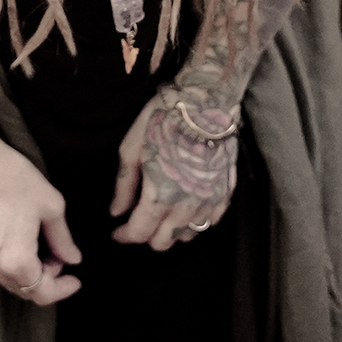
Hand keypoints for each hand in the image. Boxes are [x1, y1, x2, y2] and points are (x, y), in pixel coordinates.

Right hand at [0, 139, 82, 305]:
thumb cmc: (13, 179)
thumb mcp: (50, 206)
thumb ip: (63, 239)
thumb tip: (72, 259)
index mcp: (16, 261)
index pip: (43, 293)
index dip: (63, 288)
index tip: (76, 278)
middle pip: (24, 289)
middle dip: (46, 279)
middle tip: (58, 255)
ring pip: (7, 279)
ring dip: (27, 271)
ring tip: (39, 244)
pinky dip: (9, 263)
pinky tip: (17, 240)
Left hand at [109, 88, 237, 249]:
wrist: (205, 100)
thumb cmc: (164, 119)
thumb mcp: (132, 148)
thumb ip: (124, 185)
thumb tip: (116, 212)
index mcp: (159, 195)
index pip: (139, 233)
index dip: (124, 235)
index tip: (117, 231)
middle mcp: (185, 205)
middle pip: (164, 241)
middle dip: (147, 235)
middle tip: (138, 220)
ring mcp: (208, 201)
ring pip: (187, 235)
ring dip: (171, 230)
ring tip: (162, 213)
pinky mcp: (225, 192)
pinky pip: (210, 222)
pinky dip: (195, 221)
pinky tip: (186, 206)